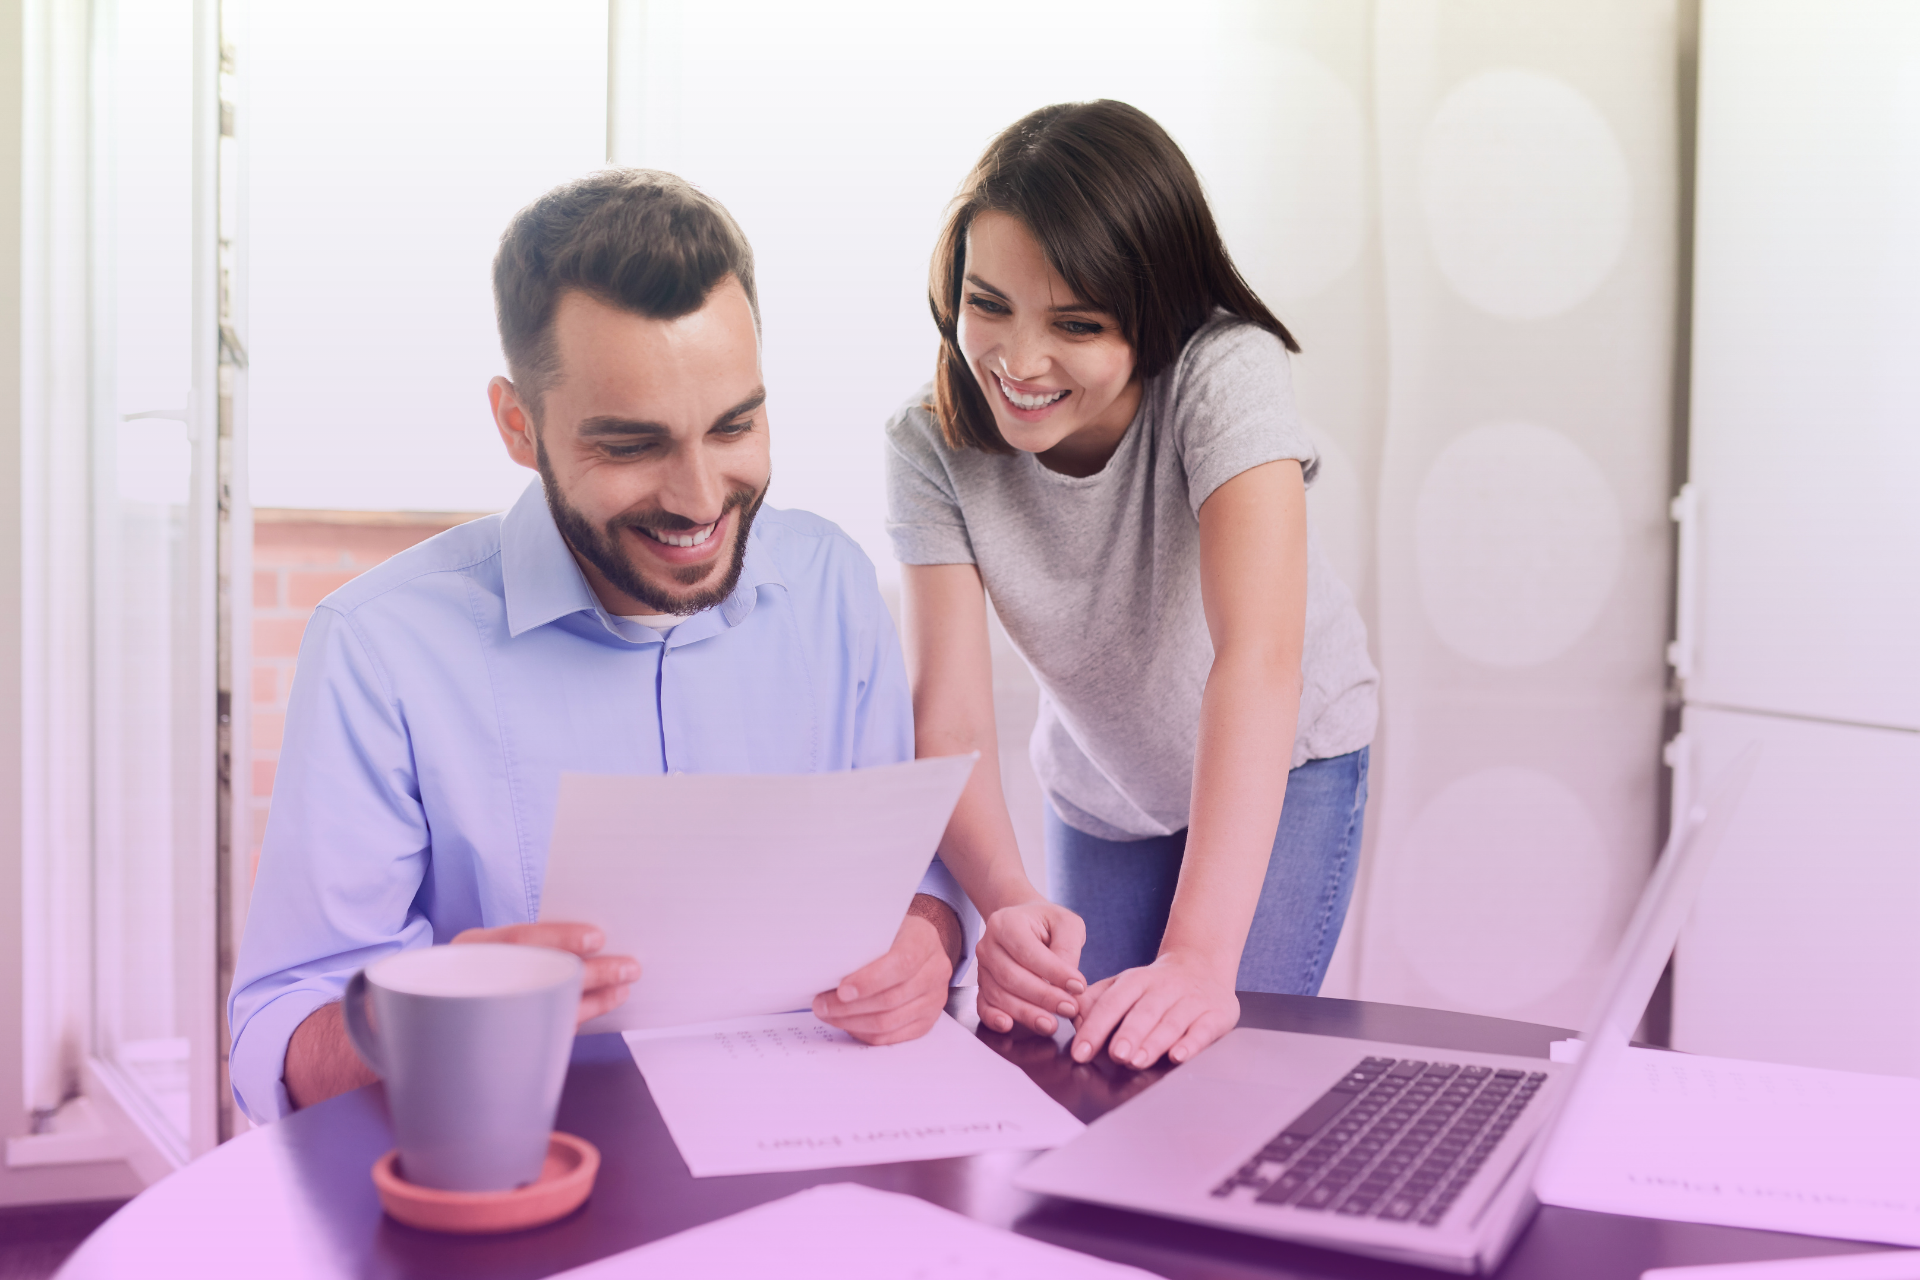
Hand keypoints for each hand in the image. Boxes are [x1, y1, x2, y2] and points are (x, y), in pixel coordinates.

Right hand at [452, 921, 638, 1024]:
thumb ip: (525, 942)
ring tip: (624, 988)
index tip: (597, 938)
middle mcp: (476, 980)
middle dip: (590, 974)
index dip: (561, 937)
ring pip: (546, 1010)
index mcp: (472, 948)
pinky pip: (545, 1029)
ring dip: (593, 1000)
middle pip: (539, 978)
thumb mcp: (486, 946)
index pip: (518, 939)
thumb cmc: (470, 967)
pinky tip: (603, 1003)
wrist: (430, 1007)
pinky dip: (579, 1015)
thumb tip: (588, 937)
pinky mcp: (499, 1040)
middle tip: (629, 968)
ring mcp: (484, 1014)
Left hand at [813, 912, 953, 1044]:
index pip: (901, 964)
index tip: (841, 990)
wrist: (922, 945)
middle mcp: (935, 972)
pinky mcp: (927, 1021)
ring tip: (828, 1014)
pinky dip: (864, 1033)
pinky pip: (891, 1037)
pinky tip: (846, 1023)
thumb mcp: (881, 927)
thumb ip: (863, 944)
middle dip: (849, 1007)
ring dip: (852, 1022)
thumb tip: (826, 966)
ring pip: (889, 1022)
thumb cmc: (894, 935)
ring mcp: (934, 1000)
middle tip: (821, 1005)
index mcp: (924, 942)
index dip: (870, 980)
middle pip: (891, 999)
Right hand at [975, 899, 1086, 1036]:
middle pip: (1011, 977)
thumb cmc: (1047, 923)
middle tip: (1069, 1008)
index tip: (1079, 986)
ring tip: (1052, 1024)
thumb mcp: (1066, 923)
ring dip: (1026, 1013)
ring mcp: (983, 967)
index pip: (1028, 952)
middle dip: (1043, 997)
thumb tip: (1068, 985)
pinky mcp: (982, 986)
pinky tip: (1008, 1026)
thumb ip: (1068, 948)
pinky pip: (984, 1005)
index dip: (1053, 972)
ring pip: (999, 995)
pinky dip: (994, 1018)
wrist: (1025, 922)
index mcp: (1006, 923)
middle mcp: (988, 945)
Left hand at [1069, 949, 1239, 1069]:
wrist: (1203, 964)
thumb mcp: (1123, 985)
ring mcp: (1191, 1000)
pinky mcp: (1216, 1014)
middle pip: (1144, 1012)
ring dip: (1154, 1042)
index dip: (1095, 1028)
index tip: (1080, 1052)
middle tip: (1115, 1055)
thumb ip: (1095, 1001)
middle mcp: (1164, 988)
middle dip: (1129, 1034)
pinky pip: (1203, 1030)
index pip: (1112, 1003)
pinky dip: (1191, 1043)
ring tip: (1138, 1060)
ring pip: (1172, 1022)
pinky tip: (1178, 1056)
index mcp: (1136, 980)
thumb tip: (1071, 1017)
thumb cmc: (1155, 986)